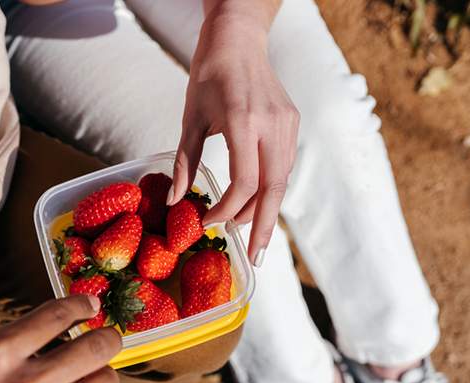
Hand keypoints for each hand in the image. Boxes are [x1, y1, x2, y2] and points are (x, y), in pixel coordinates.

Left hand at [172, 0, 298, 266]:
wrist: (239, 39)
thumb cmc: (208, 75)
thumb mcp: (190, 118)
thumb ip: (185, 162)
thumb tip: (177, 202)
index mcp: (245, 122)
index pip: (246, 182)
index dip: (228, 209)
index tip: (209, 221)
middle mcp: (273, 125)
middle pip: (273, 189)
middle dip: (263, 226)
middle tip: (256, 257)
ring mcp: (288, 124)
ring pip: (282, 179)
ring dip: (265, 208)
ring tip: (250, 233)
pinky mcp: (293, 122)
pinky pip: (284, 165)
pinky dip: (270, 188)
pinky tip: (257, 203)